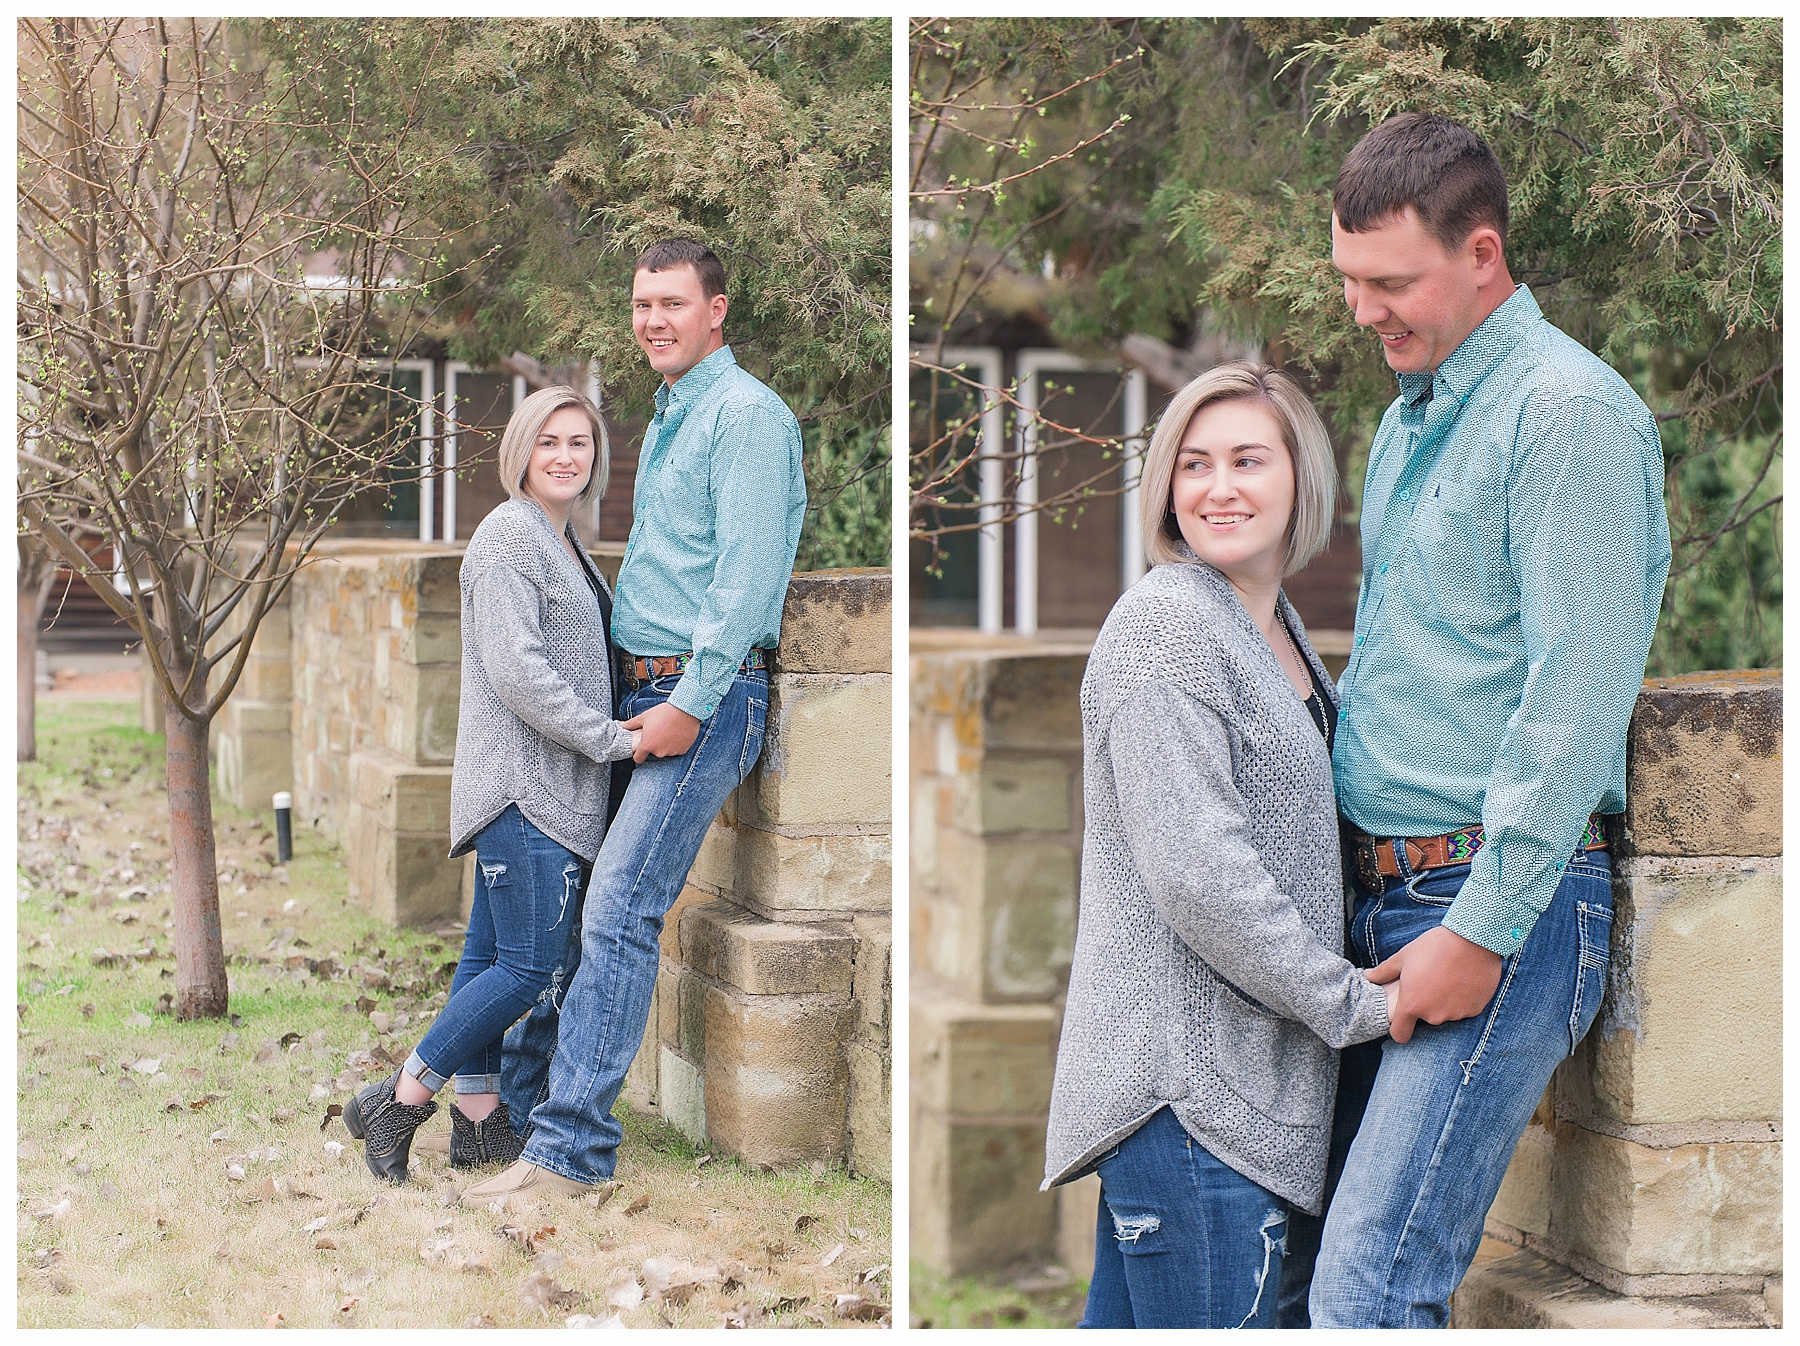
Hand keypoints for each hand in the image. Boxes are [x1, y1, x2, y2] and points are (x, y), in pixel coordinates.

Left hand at [621, 702, 699, 761]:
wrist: (685, 710)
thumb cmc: (663, 713)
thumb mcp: (644, 717)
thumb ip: (631, 724)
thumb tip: (621, 725)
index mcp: (647, 745)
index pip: (638, 758)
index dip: (638, 754)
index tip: (641, 748)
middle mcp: (659, 752)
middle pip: (654, 753)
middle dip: (655, 745)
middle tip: (658, 732)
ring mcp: (671, 752)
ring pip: (666, 751)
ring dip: (666, 744)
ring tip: (669, 730)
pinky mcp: (682, 750)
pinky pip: (677, 750)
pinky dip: (677, 744)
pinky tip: (678, 733)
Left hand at [1365, 925, 1502, 1043]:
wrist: (1472, 940)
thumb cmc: (1433, 947)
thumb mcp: (1403, 958)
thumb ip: (1383, 972)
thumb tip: (1368, 977)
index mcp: (1412, 1005)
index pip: (1400, 1034)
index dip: (1399, 1028)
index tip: (1403, 1018)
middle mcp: (1433, 1016)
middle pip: (1425, 1018)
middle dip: (1425, 1004)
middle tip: (1429, 981)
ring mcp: (1455, 1014)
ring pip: (1445, 1013)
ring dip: (1444, 1001)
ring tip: (1447, 977)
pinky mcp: (1474, 1010)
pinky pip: (1464, 1009)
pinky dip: (1462, 999)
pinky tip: (1463, 979)